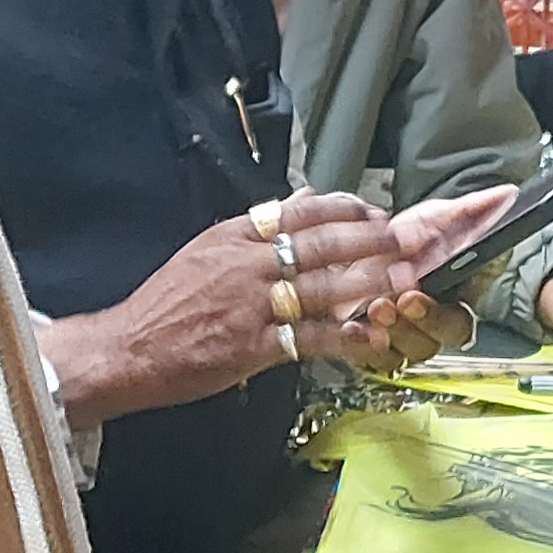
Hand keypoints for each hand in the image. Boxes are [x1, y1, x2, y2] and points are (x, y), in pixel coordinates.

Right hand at [42, 186, 514, 421]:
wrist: (125, 349)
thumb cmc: (169, 305)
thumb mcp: (208, 251)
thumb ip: (258, 231)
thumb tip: (307, 203)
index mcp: (239, 232)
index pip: (307, 207)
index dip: (354, 210)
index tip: (385, 213)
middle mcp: (249, 260)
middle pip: (330, 242)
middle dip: (383, 240)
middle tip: (427, 240)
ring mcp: (253, 303)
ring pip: (330, 286)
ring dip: (379, 282)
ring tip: (419, 279)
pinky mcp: (254, 346)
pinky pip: (313, 339)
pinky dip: (350, 336)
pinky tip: (379, 334)